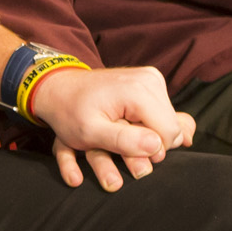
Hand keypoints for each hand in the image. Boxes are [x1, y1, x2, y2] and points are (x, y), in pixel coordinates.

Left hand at [26, 65, 194, 190]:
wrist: (59, 87)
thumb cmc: (69, 112)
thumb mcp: (90, 133)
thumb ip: (124, 141)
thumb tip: (157, 147)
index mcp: (139, 91)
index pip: (169, 133)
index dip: (151, 151)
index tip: (126, 152)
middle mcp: (150, 79)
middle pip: (172, 126)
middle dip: (150, 143)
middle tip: (121, 144)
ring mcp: (151, 78)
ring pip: (168, 121)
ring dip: (147, 134)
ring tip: (121, 133)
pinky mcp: (150, 81)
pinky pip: (160, 112)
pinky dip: (147, 124)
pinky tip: (130, 126)